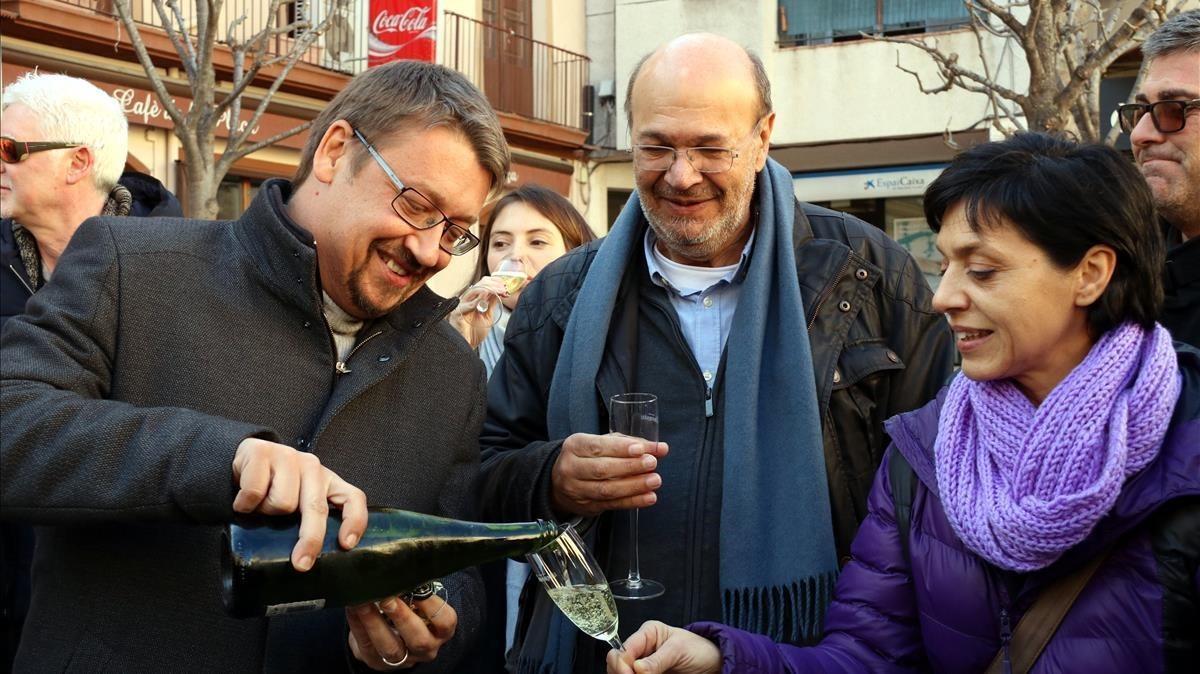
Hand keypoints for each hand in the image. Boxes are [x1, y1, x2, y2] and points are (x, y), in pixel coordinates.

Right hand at [230, 437, 367, 571]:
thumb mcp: (297, 502)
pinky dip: (245, 504)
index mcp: (327, 480)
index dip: (354, 521)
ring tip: (260, 508)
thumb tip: (308, 561)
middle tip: (302, 563)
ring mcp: (288, 457)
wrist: (240, 460)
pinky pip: (255, 492)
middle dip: (310, 539)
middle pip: (317, 507)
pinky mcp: (262, 452)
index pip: (353, 498)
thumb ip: (307, 520)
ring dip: (266, 512)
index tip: (346, 544)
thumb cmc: (271, 488)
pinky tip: (243, 502)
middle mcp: (312, 467)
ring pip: (283, 502)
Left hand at [347, 591, 457, 669]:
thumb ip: (416, 589)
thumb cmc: (410, 610)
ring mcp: (402, 658)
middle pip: (418, 639)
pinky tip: (352, 608)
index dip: (432, 605)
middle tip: (387, 598)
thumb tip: (402, 564)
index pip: (445, 621)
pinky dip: (358, 625)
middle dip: (402, 617)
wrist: (392, 636)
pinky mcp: (377, 661)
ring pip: (390, 646)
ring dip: (375, 623)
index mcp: (441, 631)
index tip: (417, 586)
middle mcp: (426, 648)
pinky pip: (366, 644)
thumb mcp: (420, 602)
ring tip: (363, 602)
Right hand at [448, 276, 509, 347]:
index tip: (506, 286)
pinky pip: (468, 304)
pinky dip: (478, 299)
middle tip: (504, 288)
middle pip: (480, 284)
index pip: (484, 284)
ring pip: (475, 290)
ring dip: (489, 289)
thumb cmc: (475, 332)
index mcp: (474, 299)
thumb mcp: (488, 316)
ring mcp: (461, 305)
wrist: (467, 346)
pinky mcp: (457, 312)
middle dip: (494, 284)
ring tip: (499, 291)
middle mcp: (467, 299)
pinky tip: (487, 297)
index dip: (496, 283)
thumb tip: (499, 293)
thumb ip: (491, 304)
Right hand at [550, 433, 668, 516]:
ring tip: (654, 480)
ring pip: (607, 489)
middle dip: (630, 466)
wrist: (560, 482)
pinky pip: (612, 505)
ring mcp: (578, 490)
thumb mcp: (600, 443)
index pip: (598, 447)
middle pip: (602, 469)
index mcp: (575, 446)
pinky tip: (648, 497)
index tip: (642, 449)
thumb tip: (657, 448)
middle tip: (652, 463)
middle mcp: (572, 468)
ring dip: (634, 486)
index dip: (621, 449)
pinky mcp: (587, 507)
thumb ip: (627, 443)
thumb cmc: (586, 457)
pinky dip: (632, 501)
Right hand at [606, 621, 720, 673]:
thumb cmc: (698, 650)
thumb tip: (637, 668)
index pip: (625, 649)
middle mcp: (641, 649)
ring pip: (621, 673)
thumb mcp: (679, 650)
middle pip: (617, 663)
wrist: (712, 665)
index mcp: (647, 633)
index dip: (623, 663)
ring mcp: (643, 665)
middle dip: (622, 672)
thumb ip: (658, 660)